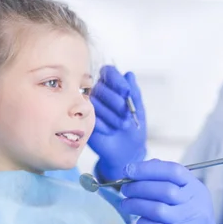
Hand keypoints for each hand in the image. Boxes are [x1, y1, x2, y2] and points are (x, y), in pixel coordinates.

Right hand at [88, 65, 146, 181]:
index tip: (126, 92)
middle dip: (116, 101)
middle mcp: (99, 94)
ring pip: (95, 102)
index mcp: (112, 87)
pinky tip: (111, 131)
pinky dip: (104, 125)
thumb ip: (133, 92)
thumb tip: (129, 75)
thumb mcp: (138, 109)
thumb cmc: (133, 128)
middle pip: (100, 87)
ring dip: (112, 115)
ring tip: (122, 125)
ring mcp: (90, 108)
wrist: (128, 151)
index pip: (108, 72)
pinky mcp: (84, 121)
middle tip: (127, 114)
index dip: (116, 81)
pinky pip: (90, 117)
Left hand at [120, 159, 221, 223]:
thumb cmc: (187, 217)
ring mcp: (188, 223)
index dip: (148, 169)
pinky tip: (139, 221)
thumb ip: (165, 179)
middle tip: (125, 189)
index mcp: (195, 188)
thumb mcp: (185, 195)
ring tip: (126, 204)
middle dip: (138, 187)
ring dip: (135, 205)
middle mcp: (195, 204)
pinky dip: (142, 223)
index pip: (174, 171)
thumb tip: (137, 168)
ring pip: (157, 210)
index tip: (128, 170)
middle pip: (164, 190)